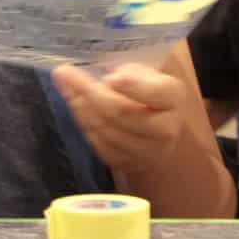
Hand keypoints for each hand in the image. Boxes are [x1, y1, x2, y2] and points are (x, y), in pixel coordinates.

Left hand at [51, 59, 189, 178]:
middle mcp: (165, 129)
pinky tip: (75, 105)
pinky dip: (83, 123)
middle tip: (65, 74)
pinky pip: (99, 144)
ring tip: (66, 86)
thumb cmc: (148, 94)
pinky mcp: (127, 164)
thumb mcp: (146, 74)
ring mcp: (146, 152)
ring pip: (106, 130)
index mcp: (173, 98)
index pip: (156, 93)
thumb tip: (105, 82)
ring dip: (81, 107)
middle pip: (123, 112)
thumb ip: (129, 74)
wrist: (156, 131)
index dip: (133, 86)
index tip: (110, 78)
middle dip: (90, 92)